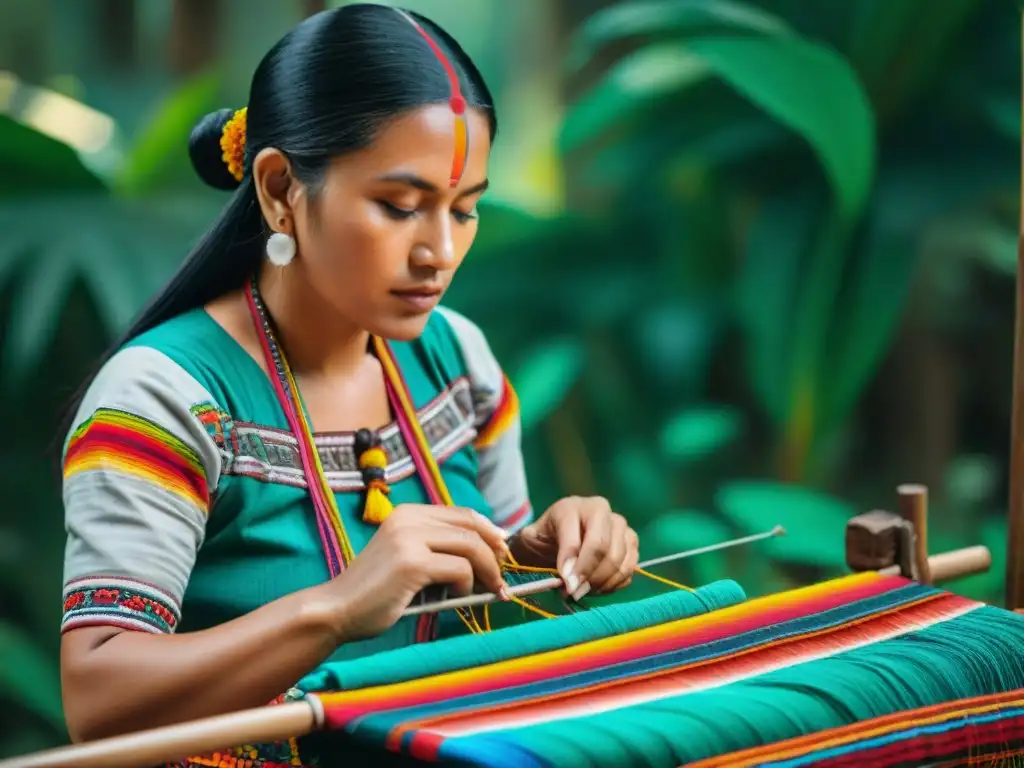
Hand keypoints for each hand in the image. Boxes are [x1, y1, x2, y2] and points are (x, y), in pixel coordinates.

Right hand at [327, 505, 510, 641]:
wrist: (336, 610)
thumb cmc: (375, 592)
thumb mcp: (408, 558)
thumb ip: (438, 549)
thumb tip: (489, 552)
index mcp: (409, 513)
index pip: (463, 514)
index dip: (489, 532)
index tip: (502, 552)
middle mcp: (409, 518)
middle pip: (471, 527)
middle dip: (494, 553)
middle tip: (501, 578)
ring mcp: (409, 538)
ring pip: (471, 547)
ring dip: (486, 572)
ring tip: (487, 591)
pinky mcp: (411, 563)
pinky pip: (459, 569)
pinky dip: (466, 586)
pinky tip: (455, 598)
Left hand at [511, 496, 637, 601]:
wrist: (553, 538)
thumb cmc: (542, 537)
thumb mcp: (532, 538)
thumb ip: (545, 551)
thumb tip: (569, 577)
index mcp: (576, 506)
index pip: (584, 538)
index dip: (578, 565)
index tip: (567, 585)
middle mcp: (602, 511)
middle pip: (605, 549)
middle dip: (590, 577)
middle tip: (574, 592)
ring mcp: (620, 527)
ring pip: (620, 562)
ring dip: (601, 583)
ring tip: (582, 590)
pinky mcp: (631, 544)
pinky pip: (628, 571)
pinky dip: (612, 585)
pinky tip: (595, 587)